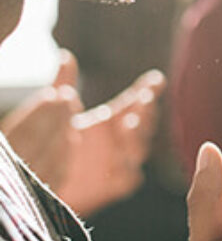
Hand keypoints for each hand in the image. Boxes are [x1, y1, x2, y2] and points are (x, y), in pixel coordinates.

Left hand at [2, 51, 164, 214]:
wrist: (47, 181)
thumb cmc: (55, 144)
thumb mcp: (57, 111)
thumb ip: (63, 83)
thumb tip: (65, 56)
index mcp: (112, 119)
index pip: (136, 101)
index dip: (149, 90)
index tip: (156, 80)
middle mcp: (121, 138)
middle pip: (144, 123)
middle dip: (147, 111)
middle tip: (143, 101)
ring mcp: (122, 160)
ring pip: (140, 148)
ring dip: (138, 137)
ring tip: (128, 126)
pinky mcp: (118, 183)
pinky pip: (131, 177)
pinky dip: (129, 169)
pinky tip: (122, 161)